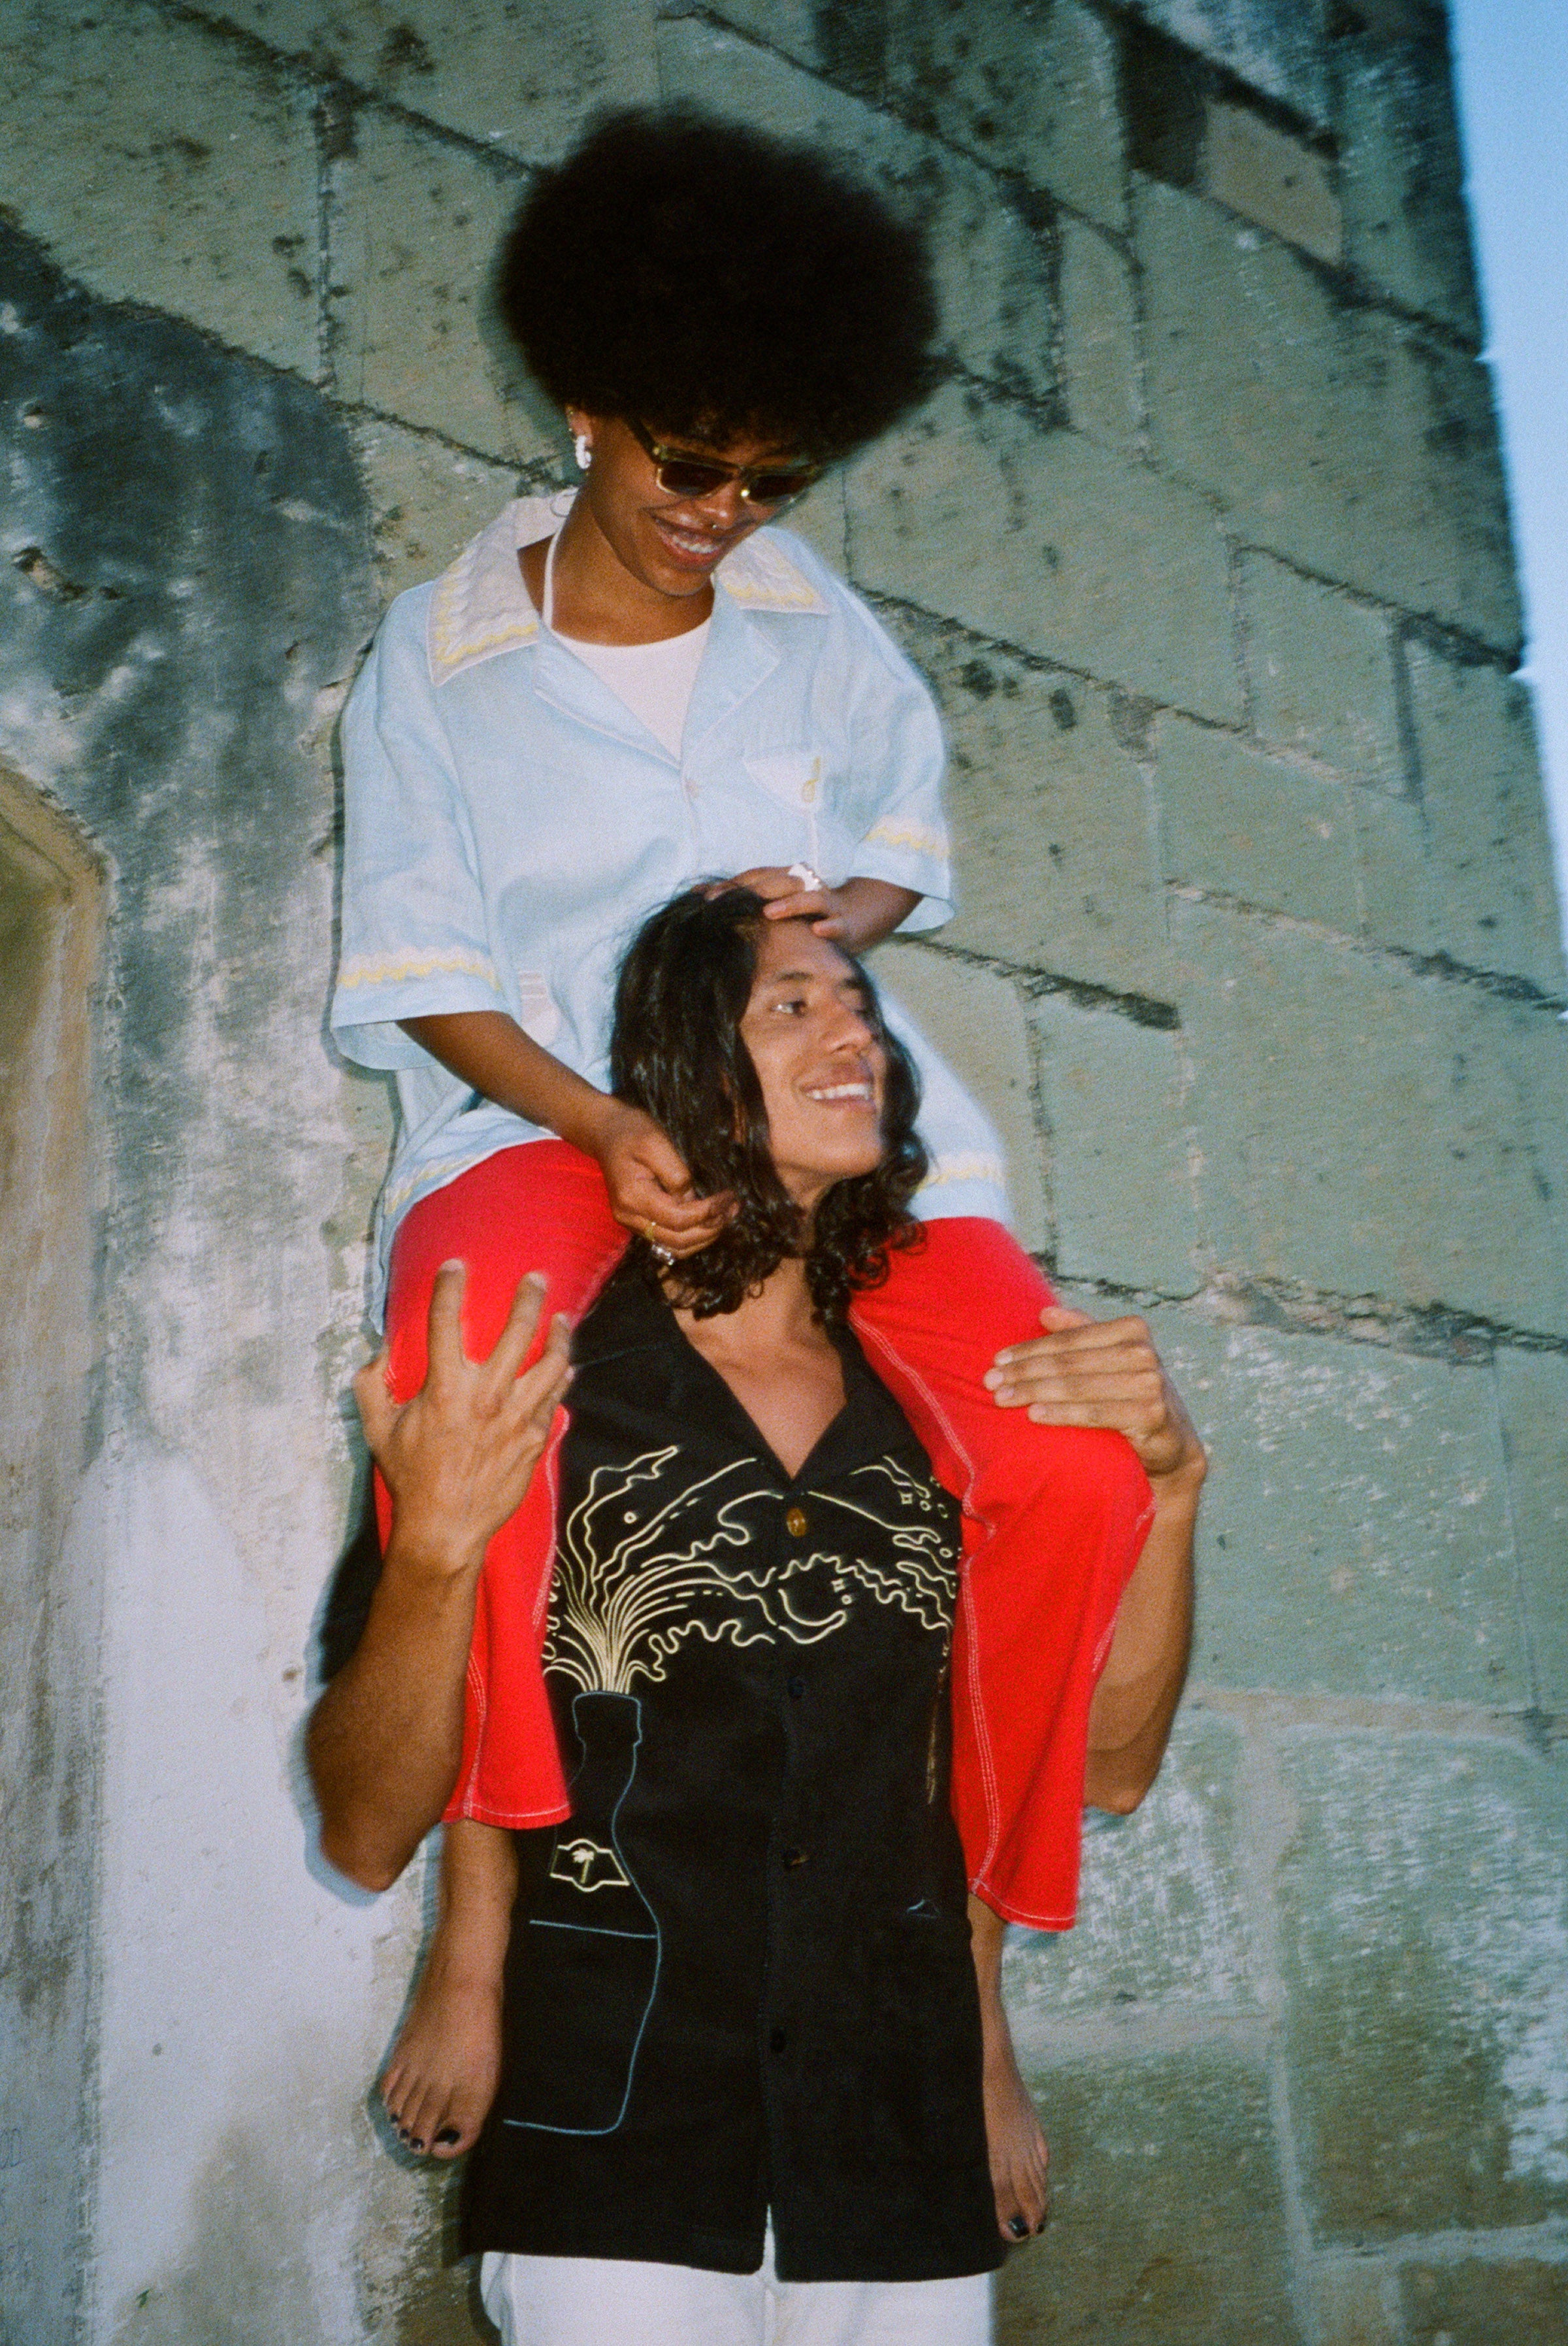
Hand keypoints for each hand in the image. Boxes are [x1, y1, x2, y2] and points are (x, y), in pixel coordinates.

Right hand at [354, 1265, 573, 1574]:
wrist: (445, 1528)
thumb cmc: (410, 1478)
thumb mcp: (379, 1430)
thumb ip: (372, 1386)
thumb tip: (378, 1352)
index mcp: (445, 1388)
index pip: (445, 1322)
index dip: (449, 1286)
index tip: (455, 1265)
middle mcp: (486, 1395)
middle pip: (517, 1331)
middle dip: (529, 1297)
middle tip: (536, 1278)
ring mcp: (516, 1417)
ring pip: (551, 1363)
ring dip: (559, 1335)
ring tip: (562, 1318)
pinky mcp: (534, 1438)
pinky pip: (555, 1398)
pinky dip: (561, 1378)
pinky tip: (564, 1366)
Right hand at [589, 1098, 732, 1257]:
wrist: (606, 1132)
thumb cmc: (632, 1131)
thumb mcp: (656, 1142)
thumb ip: (676, 1173)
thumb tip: (692, 1198)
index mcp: (633, 1197)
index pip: (678, 1220)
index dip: (708, 1213)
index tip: (728, 1197)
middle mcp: (630, 1216)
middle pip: (677, 1240)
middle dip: (711, 1228)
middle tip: (732, 1209)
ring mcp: (633, 1222)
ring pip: (674, 1247)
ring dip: (704, 1237)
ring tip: (726, 1216)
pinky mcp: (639, 1221)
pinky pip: (669, 1239)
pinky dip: (692, 1235)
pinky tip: (709, 1220)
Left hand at [717, 865, 852, 939]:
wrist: (852, 919)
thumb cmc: (803, 915)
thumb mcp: (772, 905)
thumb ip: (739, 898)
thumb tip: (697, 892)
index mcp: (787, 881)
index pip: (757, 878)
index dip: (732, 885)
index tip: (706, 898)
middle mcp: (806, 887)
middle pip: (779, 884)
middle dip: (753, 892)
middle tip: (727, 904)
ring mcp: (826, 905)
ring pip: (810, 899)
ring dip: (790, 905)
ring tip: (769, 913)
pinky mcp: (843, 924)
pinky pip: (838, 924)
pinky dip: (830, 926)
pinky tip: (817, 930)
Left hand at [983, 1307, 1205, 1486]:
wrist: (1173, 1443)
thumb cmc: (1132, 1394)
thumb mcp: (1111, 1358)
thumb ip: (1082, 1332)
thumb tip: (1044, 1312)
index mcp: (1133, 1329)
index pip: (1069, 1338)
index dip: (1030, 1349)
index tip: (997, 1360)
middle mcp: (1143, 1352)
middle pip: (1069, 1362)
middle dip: (1024, 1372)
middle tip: (990, 1382)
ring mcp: (1150, 1383)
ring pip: (1076, 1386)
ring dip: (1033, 1392)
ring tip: (1001, 1398)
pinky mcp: (1151, 1415)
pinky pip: (1094, 1414)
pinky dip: (1060, 1414)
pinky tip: (1033, 1415)